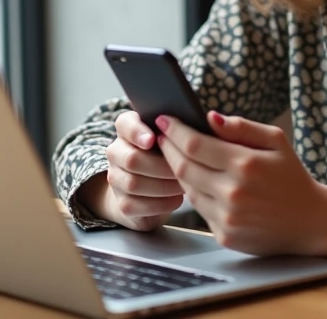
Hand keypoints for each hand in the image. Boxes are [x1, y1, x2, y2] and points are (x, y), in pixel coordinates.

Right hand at [81, 111, 184, 230]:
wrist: (149, 190)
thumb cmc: (168, 156)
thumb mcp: (172, 138)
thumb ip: (181, 128)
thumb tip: (210, 120)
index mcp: (127, 129)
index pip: (124, 124)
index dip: (137, 132)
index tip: (153, 139)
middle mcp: (116, 152)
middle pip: (132, 158)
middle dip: (162, 166)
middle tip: (185, 169)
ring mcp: (116, 179)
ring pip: (135, 183)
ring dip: (164, 185)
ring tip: (184, 184)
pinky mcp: (123, 204)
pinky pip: (139, 205)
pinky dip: (162, 203)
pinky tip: (176, 198)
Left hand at [156, 112, 326, 258]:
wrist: (311, 221)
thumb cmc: (292, 176)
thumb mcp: (276, 141)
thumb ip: (241, 127)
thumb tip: (209, 117)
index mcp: (246, 164)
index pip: (194, 145)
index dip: (175, 131)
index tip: (164, 120)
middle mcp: (233, 192)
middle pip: (183, 167)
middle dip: (168, 149)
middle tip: (162, 136)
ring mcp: (228, 217)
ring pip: (187, 189)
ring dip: (179, 171)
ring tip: (178, 156)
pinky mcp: (225, 235)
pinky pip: (199, 209)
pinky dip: (195, 193)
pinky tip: (198, 181)